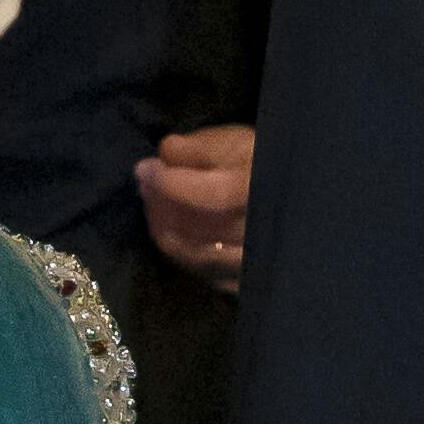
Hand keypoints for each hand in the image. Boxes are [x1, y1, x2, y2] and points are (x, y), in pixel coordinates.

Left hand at [134, 122, 254, 291]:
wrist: (279, 195)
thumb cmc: (258, 163)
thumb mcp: (237, 143)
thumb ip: (202, 148)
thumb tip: (167, 152)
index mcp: (257, 195)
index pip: (209, 194)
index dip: (170, 183)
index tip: (144, 168)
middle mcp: (257, 234)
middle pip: (197, 228)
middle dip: (161, 206)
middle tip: (145, 185)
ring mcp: (250, 262)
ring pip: (196, 254)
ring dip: (165, 229)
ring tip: (153, 205)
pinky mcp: (241, 279)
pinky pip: (202, 272)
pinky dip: (180, 251)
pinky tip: (170, 229)